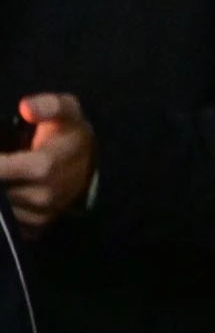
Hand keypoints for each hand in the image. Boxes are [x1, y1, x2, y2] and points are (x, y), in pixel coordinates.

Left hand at [0, 94, 94, 230]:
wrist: (88, 163)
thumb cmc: (68, 132)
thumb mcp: (65, 110)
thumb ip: (47, 106)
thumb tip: (25, 108)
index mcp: (47, 165)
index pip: (5, 170)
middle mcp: (46, 195)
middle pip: (2, 193)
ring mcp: (42, 214)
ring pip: (4, 211)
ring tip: (1, 178)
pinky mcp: (38, 227)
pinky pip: (12, 226)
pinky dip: (5, 215)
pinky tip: (7, 193)